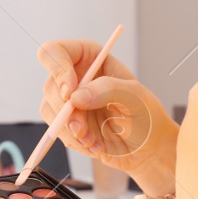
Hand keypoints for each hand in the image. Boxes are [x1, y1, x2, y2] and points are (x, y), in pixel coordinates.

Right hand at [36, 39, 177, 184]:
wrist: (147, 147)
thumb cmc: (146, 115)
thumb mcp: (136, 97)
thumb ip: (108, 90)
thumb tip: (75, 97)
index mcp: (91, 58)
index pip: (56, 51)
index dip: (57, 69)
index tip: (69, 93)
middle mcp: (75, 76)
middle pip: (50, 85)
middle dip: (66, 111)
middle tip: (81, 129)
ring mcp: (69, 100)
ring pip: (50, 109)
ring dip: (70, 129)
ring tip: (93, 140)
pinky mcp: (67, 122)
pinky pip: (56, 129)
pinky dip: (73, 141)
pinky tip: (94, 145)